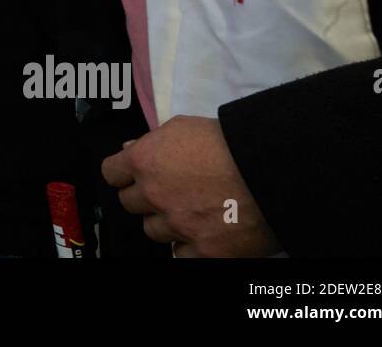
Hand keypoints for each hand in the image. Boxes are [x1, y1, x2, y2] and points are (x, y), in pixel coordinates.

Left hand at [102, 115, 280, 256]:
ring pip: (152, 230)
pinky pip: (180, 253)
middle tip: (166, 191)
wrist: (270, 168)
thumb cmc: (228, 141)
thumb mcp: (183, 127)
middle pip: (129, 203)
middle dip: (144, 197)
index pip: (110, 173)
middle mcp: (154, 195)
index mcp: (144, 162)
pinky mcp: (203, 250)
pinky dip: (187, 245)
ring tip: (188, 211)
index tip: (132, 174)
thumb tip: (129, 148)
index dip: (122, 173)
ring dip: (164, 222)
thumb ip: (152, 140)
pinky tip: (201, 232)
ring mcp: (177, 225)